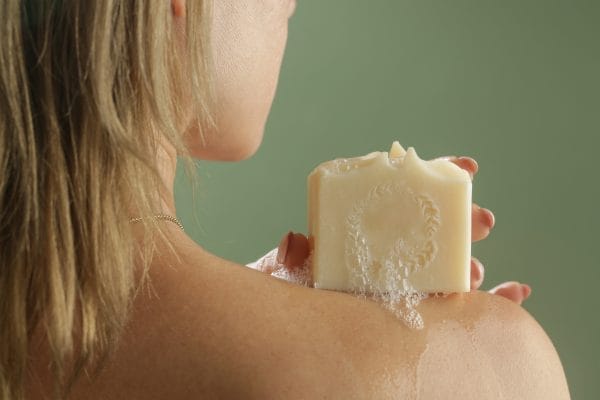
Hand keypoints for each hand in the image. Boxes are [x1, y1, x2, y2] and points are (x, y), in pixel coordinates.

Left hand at [249, 156, 530, 304]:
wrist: (283, 336)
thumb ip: (290, 259)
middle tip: (482, 219)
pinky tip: (515, 291)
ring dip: (470, 261)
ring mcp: (402, 288)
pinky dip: (492, 300)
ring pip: (445, 268)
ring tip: (474, 267)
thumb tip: (295, 239)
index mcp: (362, 236)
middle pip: (430, 231)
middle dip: (460, 222)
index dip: (433, 180)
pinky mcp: (414, 317)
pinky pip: (455, 310)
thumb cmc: (284, 303)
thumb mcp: (281, 279)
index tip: (463, 166)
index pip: (399, 200)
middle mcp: (386, 258)